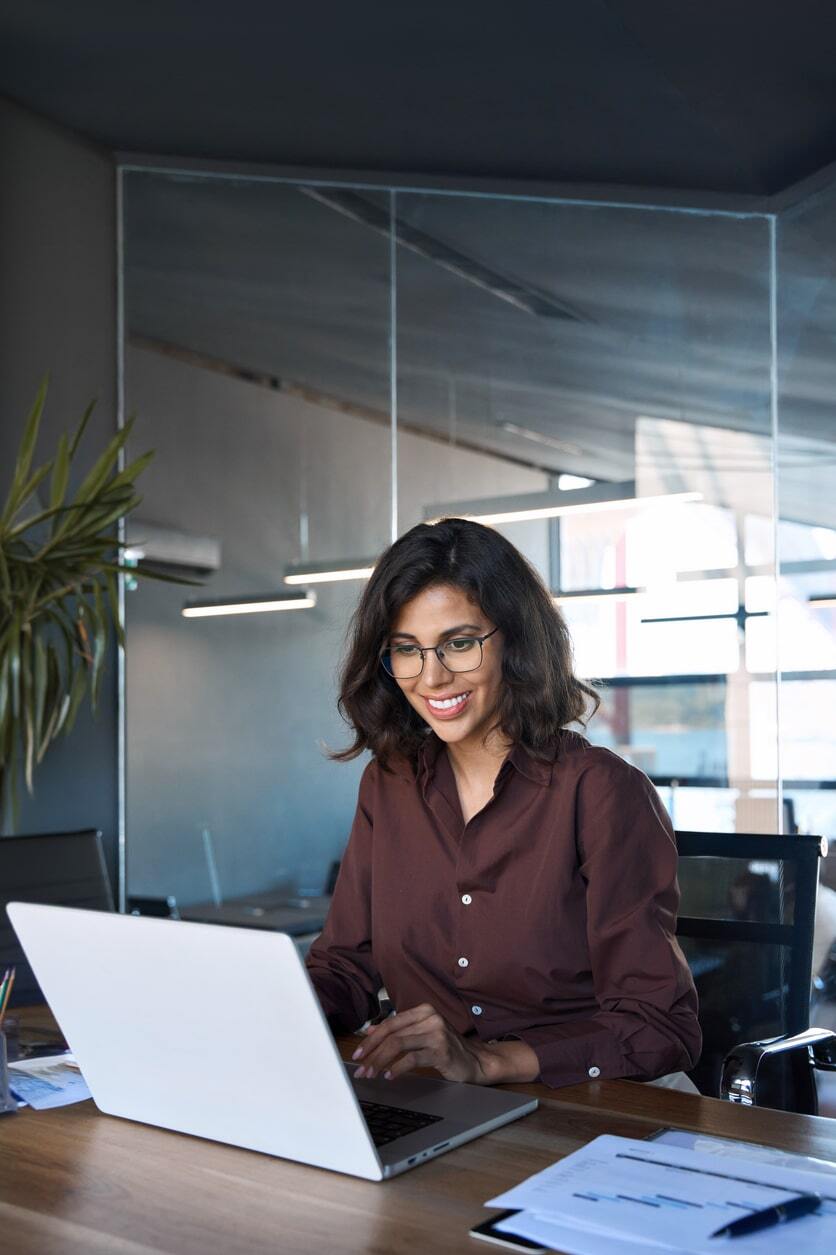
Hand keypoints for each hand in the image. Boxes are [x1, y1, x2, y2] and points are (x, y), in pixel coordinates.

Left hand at [351, 1002, 493, 1083]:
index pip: (390, 1023)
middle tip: (360, 1067)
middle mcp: (430, 1017)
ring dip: (380, 1061)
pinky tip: (389, 1076)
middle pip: (391, 1034)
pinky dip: (397, 1068)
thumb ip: (400, 1031)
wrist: (476, 1061)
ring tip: (370, 1074)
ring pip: (398, 1045)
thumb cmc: (447, 1048)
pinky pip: (412, 1059)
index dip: (371, 1039)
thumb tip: (370, 1032)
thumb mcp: (422, 1034)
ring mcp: (437, 1033)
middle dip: (372, 1052)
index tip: (358, 1053)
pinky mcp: (441, 1050)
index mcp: (423, 1010)